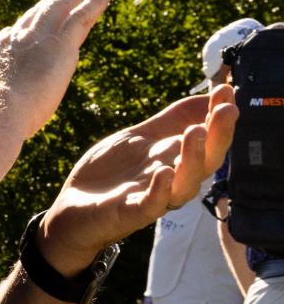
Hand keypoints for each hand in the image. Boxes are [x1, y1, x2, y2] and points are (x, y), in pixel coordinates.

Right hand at [0, 0, 110, 141]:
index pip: (15, 34)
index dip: (24, 24)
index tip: (31, 16)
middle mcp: (18, 39)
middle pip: (38, 14)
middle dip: (50, 0)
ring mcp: (41, 39)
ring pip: (61, 9)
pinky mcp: (62, 45)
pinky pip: (82, 18)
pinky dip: (94, 4)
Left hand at [38, 85, 237, 274]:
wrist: (75, 205)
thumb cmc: (113, 172)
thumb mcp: (142, 137)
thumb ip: (172, 120)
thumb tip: (208, 95)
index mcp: (176, 160)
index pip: (207, 139)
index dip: (218, 117)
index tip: (227, 90)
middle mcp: (172, 180)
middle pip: (205, 162)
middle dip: (218, 136)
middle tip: (227, 110)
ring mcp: (152, 197)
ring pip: (184, 186)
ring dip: (192, 158)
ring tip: (196, 131)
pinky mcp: (129, 212)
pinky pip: (150, 205)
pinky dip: (159, 190)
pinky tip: (163, 172)